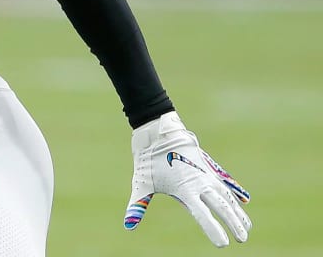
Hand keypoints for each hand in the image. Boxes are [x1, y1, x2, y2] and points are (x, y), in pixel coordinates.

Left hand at [124, 111, 250, 246]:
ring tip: (246, 227)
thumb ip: (138, 205)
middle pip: (221, 206)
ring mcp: (205, 174)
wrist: (158, 131)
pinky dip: (234, 193)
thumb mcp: (141, 183)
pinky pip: (224, 183)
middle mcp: (199, 182)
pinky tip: (243, 201)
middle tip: (242, 239)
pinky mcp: (207, 167)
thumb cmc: (148, 159)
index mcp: (184, 188)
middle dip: (233, 223)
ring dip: (237, 211)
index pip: (202, 214)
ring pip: (226, 196)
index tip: (224, 244)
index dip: (213, 229)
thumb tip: (128, 226)